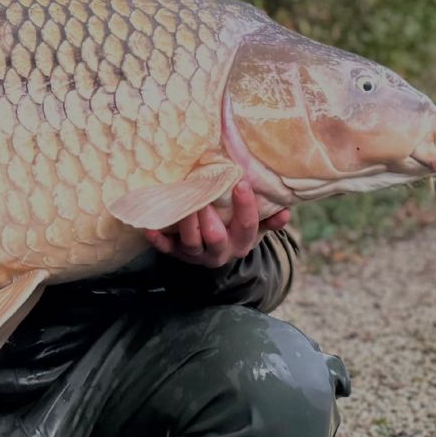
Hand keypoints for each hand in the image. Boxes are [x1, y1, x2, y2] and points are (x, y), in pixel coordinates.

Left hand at [145, 180, 290, 268]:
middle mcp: (221, 251)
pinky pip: (166, 249)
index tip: (241, 182)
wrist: (215, 253)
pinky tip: (149, 228)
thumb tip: (286, 211)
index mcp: (243, 242)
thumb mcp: (255, 225)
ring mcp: (197, 254)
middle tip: (203, 196)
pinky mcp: (178, 254)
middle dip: (209, 218)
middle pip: (215, 237)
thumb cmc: (236, 229)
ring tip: (183, 204)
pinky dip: (158, 239)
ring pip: (191, 242)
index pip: (248, 225)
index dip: (245, 205)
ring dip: (186, 224)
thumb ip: (269, 217)